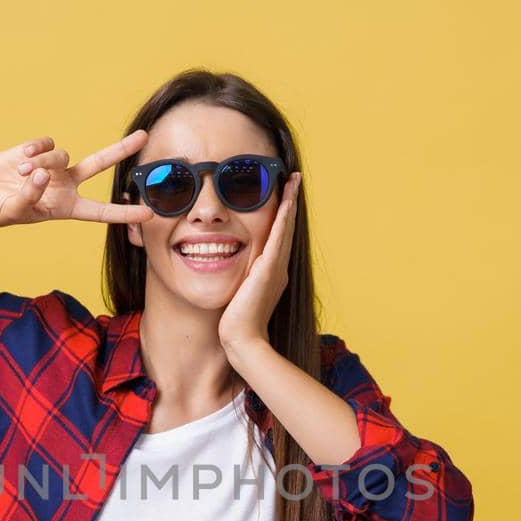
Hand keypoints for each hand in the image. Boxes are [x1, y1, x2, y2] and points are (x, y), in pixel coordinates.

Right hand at [0, 131, 157, 228]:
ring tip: (20, 172)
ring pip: (62, 154)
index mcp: (66, 207)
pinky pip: (47, 143)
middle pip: (100, 164)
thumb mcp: (13, 211)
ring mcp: (53, 166)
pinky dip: (35, 150)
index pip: (102, 211)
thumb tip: (42, 175)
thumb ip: (29, 196)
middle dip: (121, 150)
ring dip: (43, 162)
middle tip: (144, 137)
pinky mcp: (38, 150)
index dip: (125, 213)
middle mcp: (65, 185)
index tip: (149, 214)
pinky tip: (20, 158)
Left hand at [217, 171, 301, 348]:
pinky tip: (285, 201)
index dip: (282, 215)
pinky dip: (283, 218)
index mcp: (271, 273)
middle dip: (289, 202)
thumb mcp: (238, 295)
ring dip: (289, 203)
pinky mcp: (269, 270)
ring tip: (292, 181)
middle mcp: (278, 268)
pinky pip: (278, 238)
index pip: (278, 237)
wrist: (243, 341)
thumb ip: (239, 281)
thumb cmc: (235, 324)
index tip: (283, 195)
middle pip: (286, 228)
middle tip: (293, 179)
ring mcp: (276, 268)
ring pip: (286, 228)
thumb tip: (227, 271)